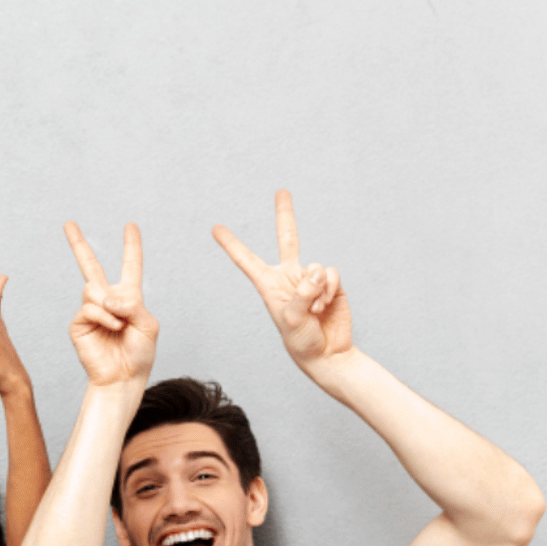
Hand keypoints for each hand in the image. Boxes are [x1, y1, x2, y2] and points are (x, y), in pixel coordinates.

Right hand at [64, 221, 158, 387]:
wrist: (123, 378)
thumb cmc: (139, 354)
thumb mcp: (148, 325)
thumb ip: (132, 304)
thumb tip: (106, 297)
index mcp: (128, 297)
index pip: (130, 266)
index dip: (131, 246)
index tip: (131, 226)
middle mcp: (107, 300)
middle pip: (90, 266)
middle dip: (78, 244)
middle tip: (68, 223)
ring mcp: (91, 310)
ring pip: (93, 289)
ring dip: (110, 306)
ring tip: (119, 324)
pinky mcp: (79, 323)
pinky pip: (89, 307)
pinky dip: (104, 316)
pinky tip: (112, 327)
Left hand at [212, 190, 352, 371]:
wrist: (328, 354)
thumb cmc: (302, 342)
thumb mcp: (292, 321)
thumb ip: (302, 294)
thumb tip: (316, 271)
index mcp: (269, 285)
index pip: (247, 261)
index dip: (232, 244)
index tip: (215, 228)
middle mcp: (289, 277)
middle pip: (288, 238)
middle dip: (285, 214)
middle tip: (282, 191)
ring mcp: (311, 279)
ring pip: (316, 266)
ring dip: (318, 289)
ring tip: (315, 310)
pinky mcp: (331, 283)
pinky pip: (331, 274)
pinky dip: (330, 289)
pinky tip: (326, 305)